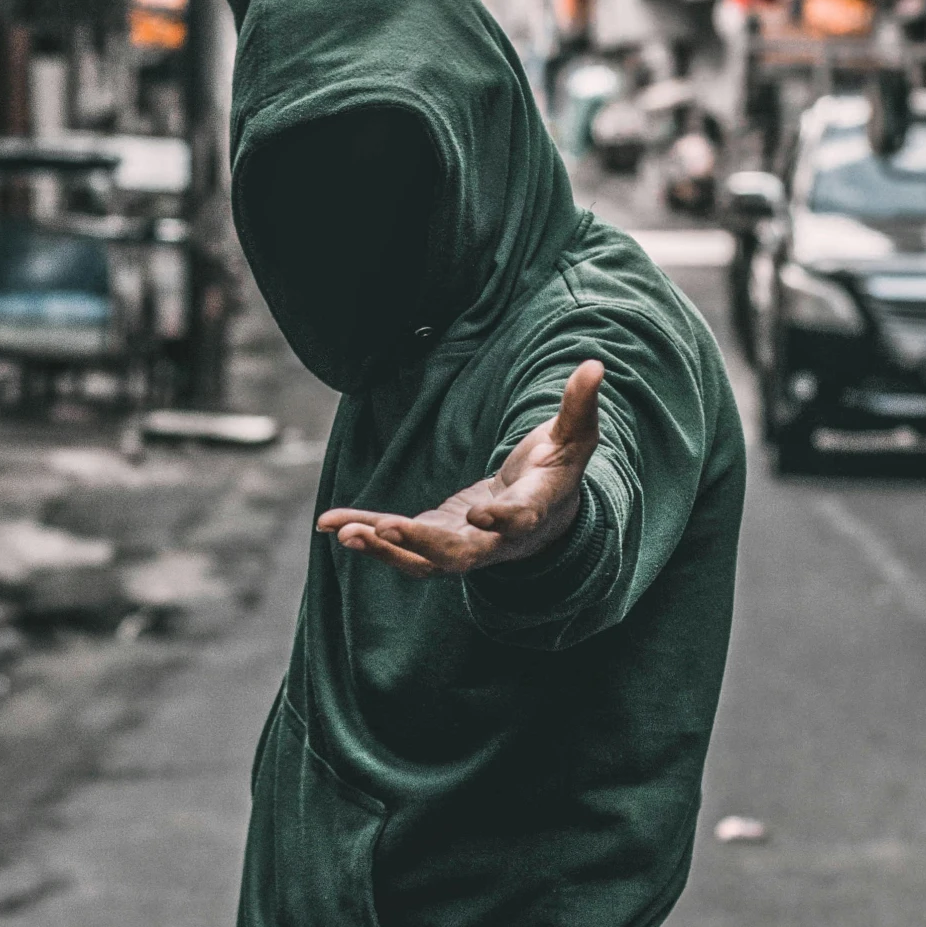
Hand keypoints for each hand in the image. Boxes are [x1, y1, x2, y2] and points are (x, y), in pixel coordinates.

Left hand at [318, 362, 603, 579]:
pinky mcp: (434, 540)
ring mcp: (462, 547)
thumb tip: (595, 365)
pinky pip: (397, 545)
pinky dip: (366, 536)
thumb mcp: (575, 437)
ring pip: (421, 561)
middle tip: (387, 529)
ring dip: (383, 549)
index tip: (481, 516)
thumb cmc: (560, 469)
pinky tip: (330, 524)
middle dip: (422, 544)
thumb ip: (580, 406)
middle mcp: (494, 542)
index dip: (500, 522)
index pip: (517, 521)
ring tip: (346, 532)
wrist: (544, 517)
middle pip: (459, 555)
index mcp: (531, 513)